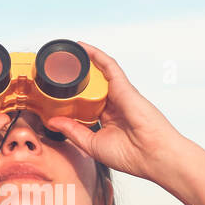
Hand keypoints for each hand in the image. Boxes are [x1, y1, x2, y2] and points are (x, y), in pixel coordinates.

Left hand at [44, 42, 185, 179]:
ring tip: (65, 54)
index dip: (71, 97)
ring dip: (83, 62)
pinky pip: (109, 66)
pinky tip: (82, 48)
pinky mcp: (124, 87)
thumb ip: (73, 131)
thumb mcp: (92, 144)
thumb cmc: (130, 155)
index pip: (86, 103)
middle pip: (91, 86)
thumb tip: (53, 121)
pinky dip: (96, 55)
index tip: (53, 92)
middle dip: (74, 78)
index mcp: (107, 119)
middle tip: (56, 69)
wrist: (152, 155)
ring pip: (99, 73)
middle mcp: (114, 105)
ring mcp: (119, 94)